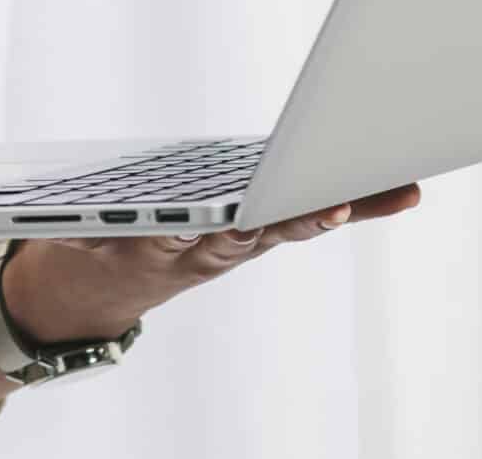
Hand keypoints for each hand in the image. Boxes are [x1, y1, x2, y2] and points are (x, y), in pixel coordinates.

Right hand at [0, 184, 424, 342]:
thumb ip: (99, 229)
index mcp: (170, 246)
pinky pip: (302, 216)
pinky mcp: (250, 234)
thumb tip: (83, 224)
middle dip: (304, 214)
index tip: (258, 215)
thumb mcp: (86, 241)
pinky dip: (352, 204)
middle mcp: (213, 247)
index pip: (211, 234)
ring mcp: (236, 242)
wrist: (96, 291)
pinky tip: (396, 192)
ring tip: (398, 189)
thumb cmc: (92, 248)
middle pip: (266, 228)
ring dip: (348, 205)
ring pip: (296, 219)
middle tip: (343, 204)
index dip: (241, 223)